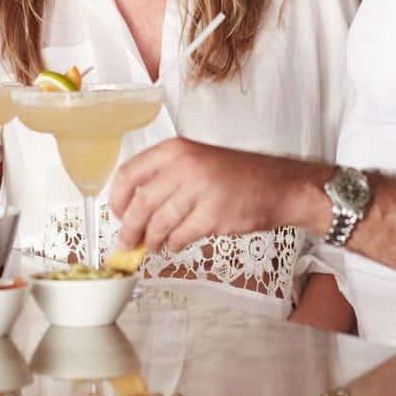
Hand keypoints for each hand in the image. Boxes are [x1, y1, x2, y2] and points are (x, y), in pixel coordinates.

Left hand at [109, 137, 329, 253]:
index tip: (117, 213)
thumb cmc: (236, 175)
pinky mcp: (212, 216)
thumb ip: (165, 178)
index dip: (117, 199)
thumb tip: (131, 208)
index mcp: (176, 149)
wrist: (278, 185)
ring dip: (151, 241)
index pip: (129, 173)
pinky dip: (173, 244)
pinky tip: (176, 243)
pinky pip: (180, 236)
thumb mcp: (196, 161)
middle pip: (140, 205)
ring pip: (158, 224)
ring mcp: (199, 191)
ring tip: (153, 245)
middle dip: (129, 229)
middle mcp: (184, 166)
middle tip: (126, 242)